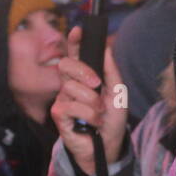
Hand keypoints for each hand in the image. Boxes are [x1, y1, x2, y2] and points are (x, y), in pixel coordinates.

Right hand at [52, 26, 127, 175]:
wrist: (108, 145)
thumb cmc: (111, 120)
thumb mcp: (117, 93)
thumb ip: (111, 70)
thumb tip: (106, 47)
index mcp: (83, 78)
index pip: (75, 55)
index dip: (74, 42)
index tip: (79, 30)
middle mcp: (70, 86)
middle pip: (67, 64)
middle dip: (84, 72)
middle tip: (97, 85)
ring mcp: (62, 99)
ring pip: (72, 88)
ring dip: (92, 103)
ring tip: (98, 114)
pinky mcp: (58, 115)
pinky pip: (71, 105)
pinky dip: (88, 115)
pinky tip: (91, 123)